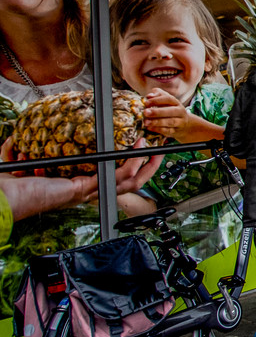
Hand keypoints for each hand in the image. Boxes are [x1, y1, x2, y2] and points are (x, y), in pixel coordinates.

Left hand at [0, 135, 160, 213]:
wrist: (4, 197)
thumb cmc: (10, 186)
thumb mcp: (19, 162)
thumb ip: (18, 150)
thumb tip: (14, 139)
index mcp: (76, 187)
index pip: (112, 179)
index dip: (130, 168)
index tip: (138, 152)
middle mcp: (86, 192)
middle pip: (129, 184)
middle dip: (148, 169)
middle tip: (159, 153)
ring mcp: (88, 192)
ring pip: (130, 183)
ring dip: (147, 166)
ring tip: (155, 150)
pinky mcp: (85, 189)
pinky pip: (118, 179)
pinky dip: (132, 165)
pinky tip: (138, 153)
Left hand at [143, 89, 213, 142]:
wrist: (184, 124)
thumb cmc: (169, 109)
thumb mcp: (165, 100)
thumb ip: (157, 95)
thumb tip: (149, 96)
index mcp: (176, 102)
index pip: (168, 99)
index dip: (157, 100)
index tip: (146, 103)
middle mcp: (180, 111)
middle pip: (171, 111)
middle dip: (157, 112)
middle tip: (145, 112)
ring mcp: (180, 122)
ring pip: (170, 122)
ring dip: (157, 122)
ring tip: (146, 122)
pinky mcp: (176, 131)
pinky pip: (168, 131)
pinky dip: (159, 130)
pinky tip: (150, 128)